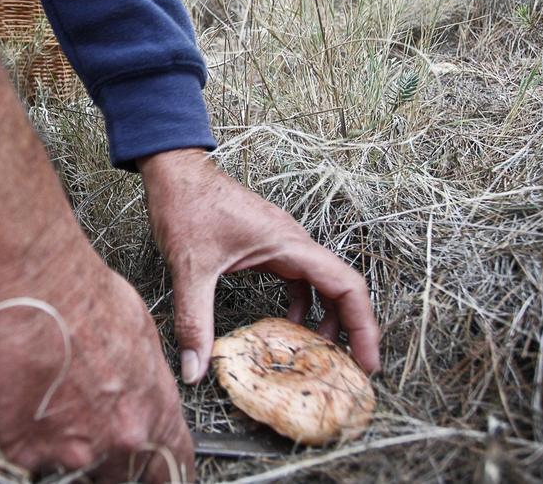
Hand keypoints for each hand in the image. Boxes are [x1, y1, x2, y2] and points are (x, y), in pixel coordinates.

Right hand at [0, 249, 194, 481]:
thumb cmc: (75, 290)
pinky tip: (9, 404)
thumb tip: (135, 386)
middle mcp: (116, 440)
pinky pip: (18, 465)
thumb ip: (142, 377)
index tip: (152, 472)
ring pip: (70, 472)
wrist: (21, 281)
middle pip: (120, 476)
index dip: (160, 470)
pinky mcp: (16, 451)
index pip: (173, 466)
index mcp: (151, 411)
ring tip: (41, 402)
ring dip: (59, 449)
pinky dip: (12, 442)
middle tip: (83, 426)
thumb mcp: (138, 329)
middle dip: (106, 460)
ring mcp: (66, 452)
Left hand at [138, 148, 380, 382]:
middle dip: (351, 330)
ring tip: (320, 357)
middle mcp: (293, 243)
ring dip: (326, 319)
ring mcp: (282, 243)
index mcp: (289, 244)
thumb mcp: (190, 268)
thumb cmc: (186, 204)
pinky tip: (287, 328)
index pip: (346, 286)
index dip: (364, 327)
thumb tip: (195, 371)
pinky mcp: (266, 246)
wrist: (175, 170)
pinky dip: (300, 306)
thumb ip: (194, 321)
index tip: (368, 363)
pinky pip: (297, 279)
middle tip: (349, 372)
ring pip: (320, 285)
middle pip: (341, 289)